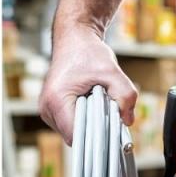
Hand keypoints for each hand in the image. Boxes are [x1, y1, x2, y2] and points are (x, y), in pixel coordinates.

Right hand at [39, 24, 136, 144]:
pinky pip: (71, 125)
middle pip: (75, 137)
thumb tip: (128, 120)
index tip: (113, 129)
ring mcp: (47, 111)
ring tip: (98, 104)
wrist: (74, 39)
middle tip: (110, 113)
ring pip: (73, 133)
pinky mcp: (52, 110)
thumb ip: (125, 95)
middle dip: (96, 130)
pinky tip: (91, 105)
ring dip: (90, 124)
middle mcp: (47, 108)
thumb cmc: (87, 52)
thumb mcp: (112, 71)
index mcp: (56, 100)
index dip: (97, 136)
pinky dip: (85, 119)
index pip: (77, 135)